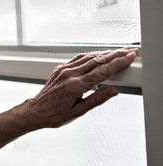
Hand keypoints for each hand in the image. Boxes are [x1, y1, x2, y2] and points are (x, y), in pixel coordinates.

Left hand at [18, 48, 138, 129]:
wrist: (35, 111)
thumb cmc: (54, 115)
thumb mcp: (78, 112)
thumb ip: (97, 100)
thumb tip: (113, 91)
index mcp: (75, 86)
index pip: (102, 71)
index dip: (118, 62)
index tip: (130, 57)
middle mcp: (69, 74)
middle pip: (97, 60)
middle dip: (116, 54)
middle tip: (130, 50)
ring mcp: (64, 70)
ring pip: (88, 57)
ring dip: (105, 52)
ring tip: (119, 51)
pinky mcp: (60, 68)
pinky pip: (79, 58)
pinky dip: (92, 55)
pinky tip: (100, 54)